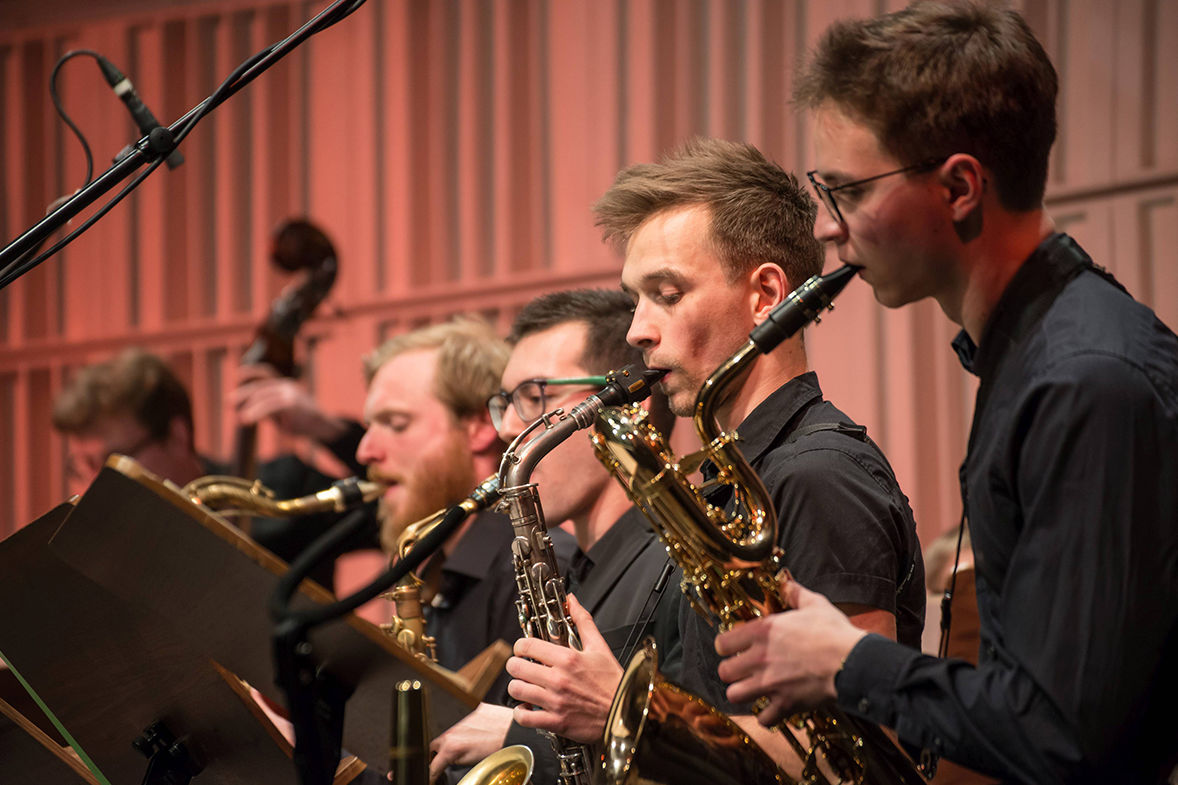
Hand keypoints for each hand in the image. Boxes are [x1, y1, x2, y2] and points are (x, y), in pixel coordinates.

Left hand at [231, 364, 346, 441]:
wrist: (324, 427)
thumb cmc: (302, 422)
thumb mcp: (282, 413)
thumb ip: (266, 408)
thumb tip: (246, 409)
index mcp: (284, 384)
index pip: (265, 372)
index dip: (250, 371)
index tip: (237, 375)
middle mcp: (286, 385)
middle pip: (260, 386)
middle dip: (243, 393)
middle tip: (229, 402)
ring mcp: (290, 393)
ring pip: (263, 396)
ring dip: (249, 407)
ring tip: (240, 418)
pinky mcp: (292, 403)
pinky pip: (269, 406)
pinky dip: (256, 412)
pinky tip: (247, 419)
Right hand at [428, 702, 512, 781]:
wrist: (515, 731)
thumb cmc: (500, 749)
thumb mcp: (473, 764)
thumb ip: (456, 763)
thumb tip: (449, 766)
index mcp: (451, 747)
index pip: (432, 765)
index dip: (431, 774)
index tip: (432, 776)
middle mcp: (454, 731)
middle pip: (436, 746)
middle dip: (438, 755)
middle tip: (445, 763)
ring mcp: (464, 719)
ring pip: (452, 732)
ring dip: (455, 740)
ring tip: (467, 748)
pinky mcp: (477, 710)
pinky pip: (468, 721)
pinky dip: (470, 729)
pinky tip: (480, 735)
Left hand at [506, 594, 622, 743]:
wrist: (626, 712)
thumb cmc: (613, 682)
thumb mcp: (599, 647)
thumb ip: (583, 621)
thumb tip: (572, 601)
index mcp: (567, 658)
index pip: (527, 645)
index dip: (520, 646)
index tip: (523, 649)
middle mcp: (558, 679)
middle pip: (516, 667)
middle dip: (516, 665)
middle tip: (522, 667)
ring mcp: (555, 701)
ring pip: (516, 690)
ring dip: (517, 688)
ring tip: (525, 686)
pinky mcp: (555, 721)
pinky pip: (524, 717)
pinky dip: (522, 712)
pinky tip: (529, 707)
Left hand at [714, 577, 866, 725]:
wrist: (853, 661)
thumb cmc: (834, 632)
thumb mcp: (814, 604)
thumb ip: (795, 593)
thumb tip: (786, 581)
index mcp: (763, 631)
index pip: (723, 643)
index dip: (725, 646)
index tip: (732, 648)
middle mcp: (760, 658)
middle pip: (724, 671)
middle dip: (731, 672)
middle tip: (742, 671)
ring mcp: (771, 683)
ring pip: (735, 695)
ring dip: (743, 694)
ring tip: (753, 690)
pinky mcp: (785, 704)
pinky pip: (764, 718)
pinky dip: (767, 716)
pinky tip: (773, 709)